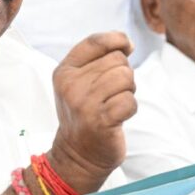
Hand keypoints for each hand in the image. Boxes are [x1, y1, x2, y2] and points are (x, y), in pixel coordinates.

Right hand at [50, 32, 135, 193]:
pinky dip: (130, 109)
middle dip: (123, 74)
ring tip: (114, 104)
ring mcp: (84, 103)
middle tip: (112, 93)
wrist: (77, 155)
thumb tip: (126, 42)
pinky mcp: (100, 121)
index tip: (127, 47)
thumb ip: (98, 59)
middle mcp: (71, 85)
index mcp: (64, 71)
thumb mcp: (79, 82)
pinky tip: (118, 118)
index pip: (96, 41)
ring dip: (128, 92)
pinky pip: (130, 101)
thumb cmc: (84, 114)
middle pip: (117, 60)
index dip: (117, 39)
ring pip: (126, 78)